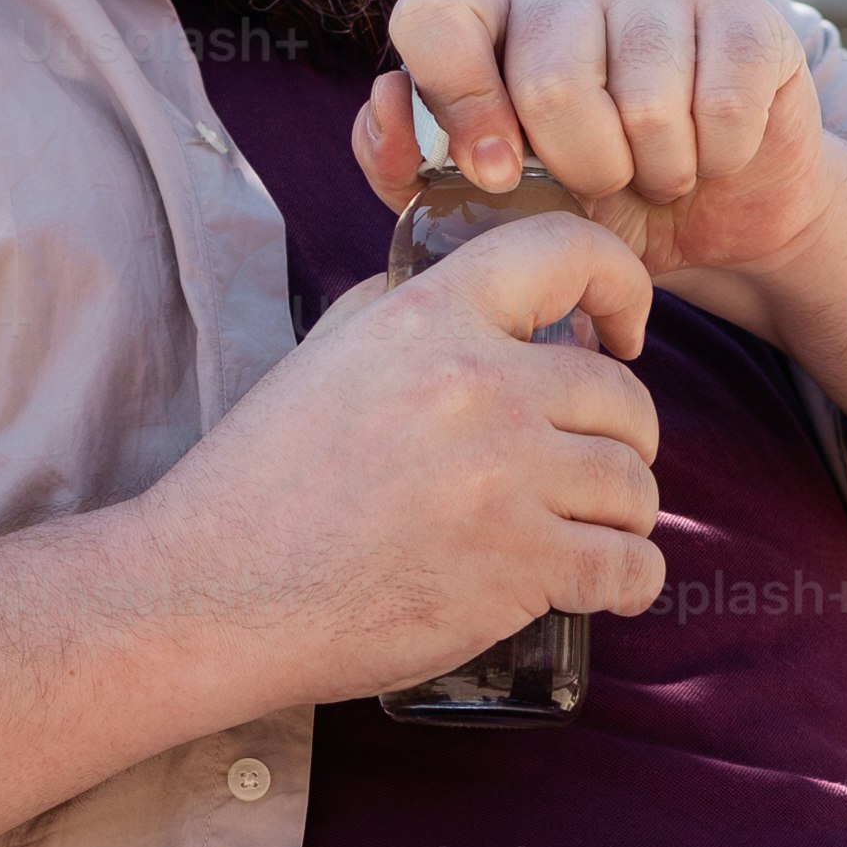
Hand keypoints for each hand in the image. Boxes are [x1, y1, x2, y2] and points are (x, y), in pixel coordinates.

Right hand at [119, 210, 668, 707]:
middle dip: (622, 435)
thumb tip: (489, 299)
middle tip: (592, 468)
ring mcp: (504, 478)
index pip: (569, 253)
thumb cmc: (259, 485)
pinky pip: (628, 566)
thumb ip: (406, 310)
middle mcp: (479, 385)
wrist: (214, 593)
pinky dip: (632, 580)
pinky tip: (611, 586)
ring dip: (625, 514)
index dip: (621, 285)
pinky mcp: (517, 565)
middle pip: (621, 395)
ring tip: (590, 533)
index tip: (623, 328)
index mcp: (430, 319)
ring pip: (633, 484)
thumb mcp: (325, 355)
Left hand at [363, 0, 834, 292]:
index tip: (497, 174)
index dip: (458, 101)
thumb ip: (413, 170)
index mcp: (494, 15)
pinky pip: (719, 106)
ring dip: (657, 172)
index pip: (434, 17)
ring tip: (661, 169)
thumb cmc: (599, 200)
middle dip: (585, 170)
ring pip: (643, 104)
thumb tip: (384, 104)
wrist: (726, 206)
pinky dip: (716, 158)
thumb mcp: (501, 206)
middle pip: (550, 83)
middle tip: (608, 180)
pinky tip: (713, 151)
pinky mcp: (739, 0)